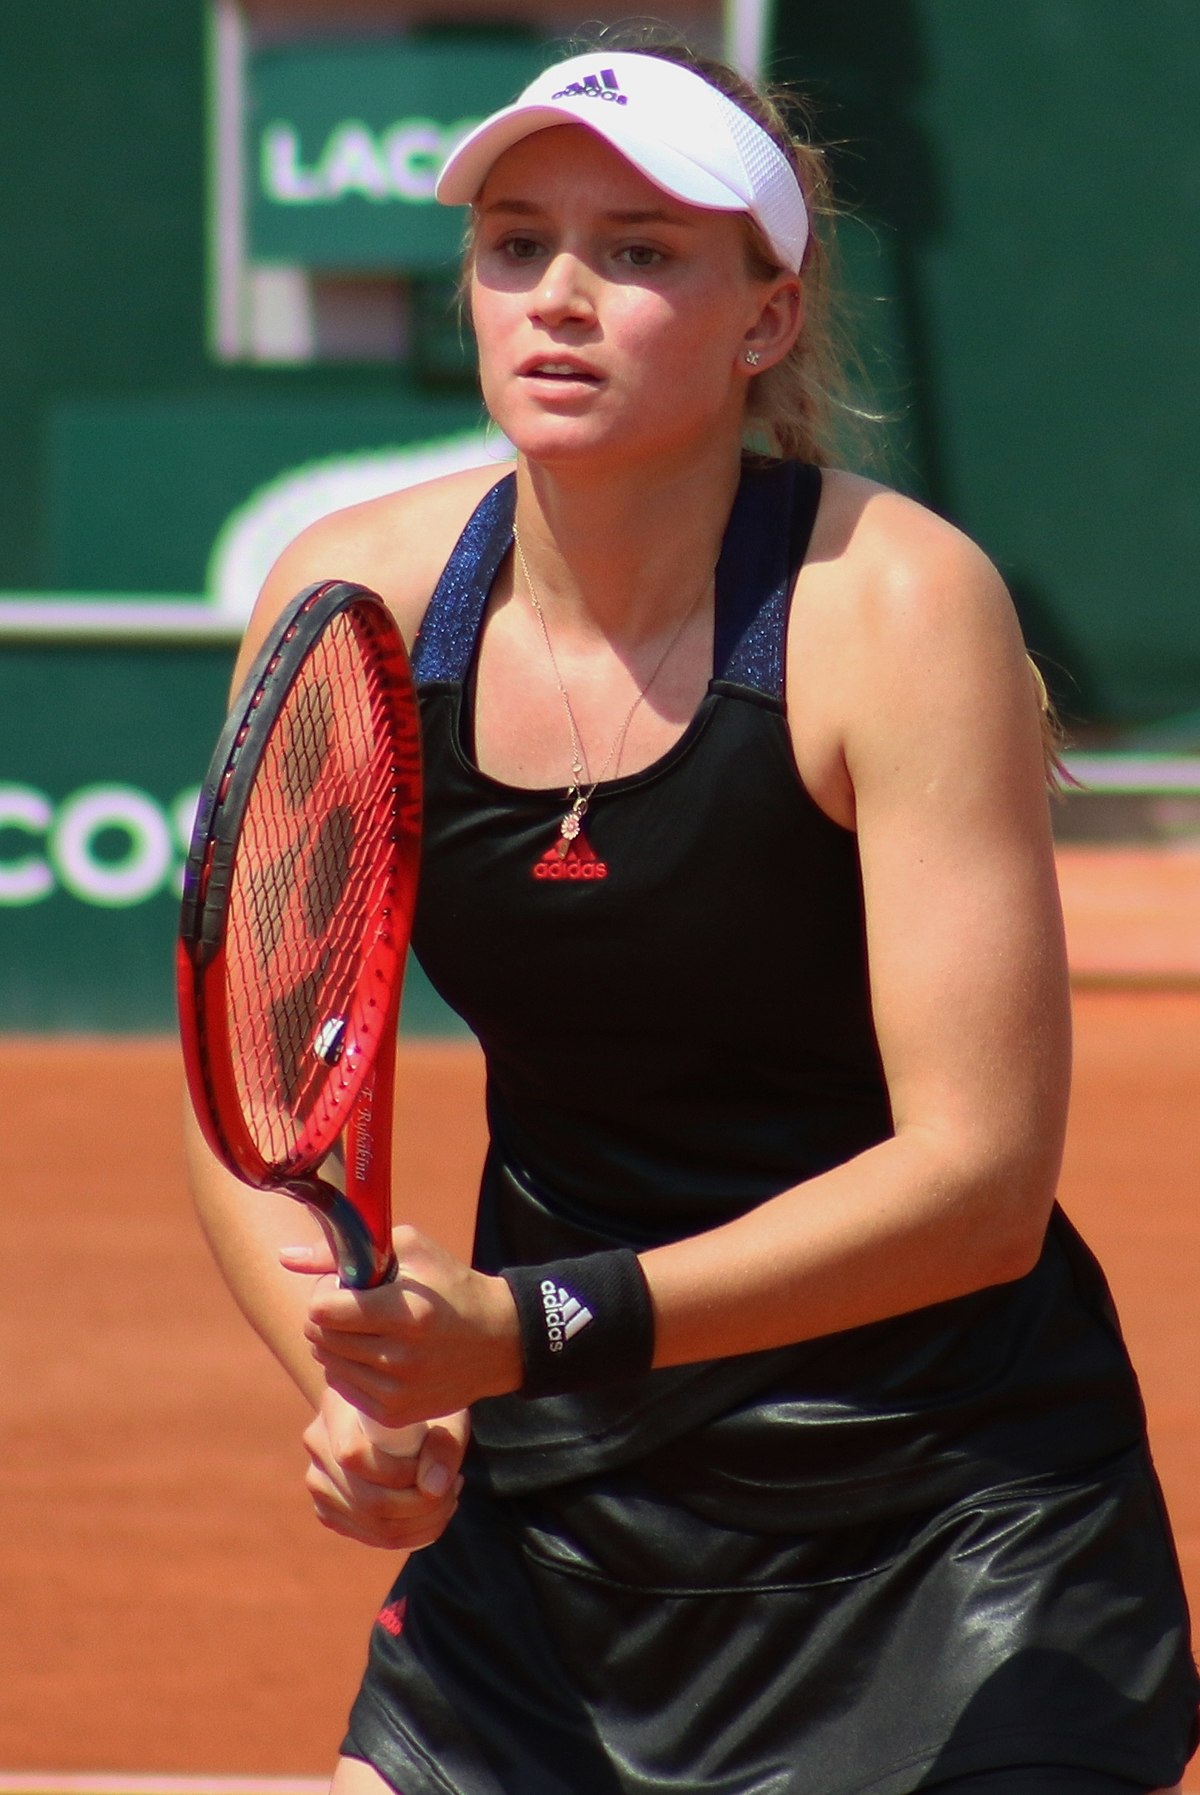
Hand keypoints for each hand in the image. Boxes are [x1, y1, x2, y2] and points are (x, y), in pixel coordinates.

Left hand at [281, 1225, 522, 1429]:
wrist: (499, 1340)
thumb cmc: (448, 1285)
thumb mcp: (408, 1249)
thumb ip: (341, 1251)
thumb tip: (284, 1257)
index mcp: (405, 1313)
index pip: (323, 1311)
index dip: (325, 1294)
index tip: (343, 1288)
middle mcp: (401, 1357)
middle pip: (320, 1338)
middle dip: (326, 1318)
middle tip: (351, 1308)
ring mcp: (399, 1391)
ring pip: (328, 1364)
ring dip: (336, 1344)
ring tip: (366, 1330)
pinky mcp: (397, 1414)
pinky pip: (343, 1390)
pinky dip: (349, 1369)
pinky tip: (375, 1354)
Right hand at [303, 1387, 468, 1551]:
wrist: (394, 1413)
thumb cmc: (423, 1408)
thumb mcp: (444, 1413)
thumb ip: (444, 1446)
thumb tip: (433, 1488)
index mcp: (337, 1407)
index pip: (354, 1455)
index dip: (402, 1473)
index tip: (439, 1466)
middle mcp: (318, 1444)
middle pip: (365, 1500)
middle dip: (421, 1506)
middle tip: (454, 1488)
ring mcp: (317, 1479)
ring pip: (370, 1525)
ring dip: (420, 1522)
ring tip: (447, 1497)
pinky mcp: (327, 1508)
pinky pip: (369, 1536)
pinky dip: (408, 1533)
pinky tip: (431, 1510)